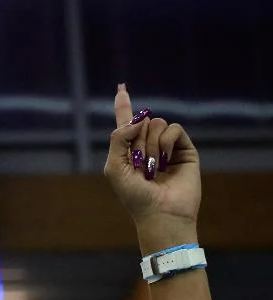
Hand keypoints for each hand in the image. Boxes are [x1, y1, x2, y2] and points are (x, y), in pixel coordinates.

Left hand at [103, 85, 200, 231]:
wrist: (161, 212)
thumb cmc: (134, 195)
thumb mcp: (114, 167)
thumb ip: (118, 139)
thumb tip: (137, 120)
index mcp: (128, 150)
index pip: (126, 123)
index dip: (123, 105)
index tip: (121, 87)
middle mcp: (148, 145)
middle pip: (142, 122)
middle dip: (138, 140)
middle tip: (141, 165)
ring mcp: (167, 147)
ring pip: (157, 123)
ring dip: (152, 144)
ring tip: (154, 168)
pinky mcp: (185, 149)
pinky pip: (174, 129)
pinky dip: (167, 141)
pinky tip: (167, 160)